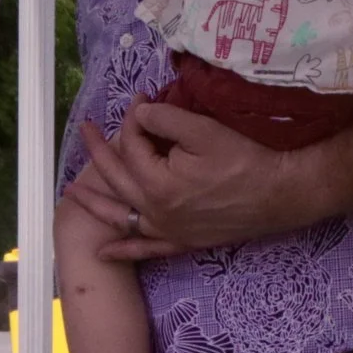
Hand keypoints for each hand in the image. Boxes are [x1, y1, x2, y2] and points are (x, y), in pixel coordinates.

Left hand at [68, 104, 304, 258]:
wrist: (281, 194)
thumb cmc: (246, 158)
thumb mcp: (203, 129)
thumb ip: (164, 118)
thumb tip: (139, 113)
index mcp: (156, 183)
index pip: (132, 145)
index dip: (133, 118)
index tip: (142, 98)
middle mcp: (154, 211)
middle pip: (117, 177)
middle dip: (98, 151)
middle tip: (86, 129)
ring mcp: (166, 230)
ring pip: (119, 216)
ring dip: (94, 204)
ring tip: (71, 193)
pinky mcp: (182, 241)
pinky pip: (145, 250)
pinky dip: (123, 251)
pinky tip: (103, 253)